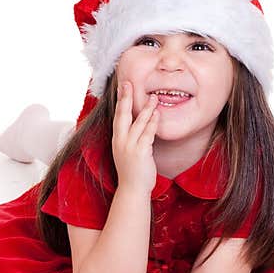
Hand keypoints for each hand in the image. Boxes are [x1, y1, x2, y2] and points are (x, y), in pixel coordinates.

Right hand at [112, 81, 158, 195]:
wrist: (132, 189)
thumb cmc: (133, 172)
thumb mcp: (127, 152)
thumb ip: (131, 138)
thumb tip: (141, 125)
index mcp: (117, 140)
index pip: (117, 116)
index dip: (120, 101)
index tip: (122, 88)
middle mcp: (120, 141)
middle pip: (122, 115)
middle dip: (125, 98)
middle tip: (127, 83)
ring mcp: (129, 146)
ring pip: (138, 123)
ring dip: (146, 108)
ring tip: (153, 97)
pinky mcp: (140, 152)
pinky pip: (147, 134)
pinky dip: (152, 123)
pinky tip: (157, 114)